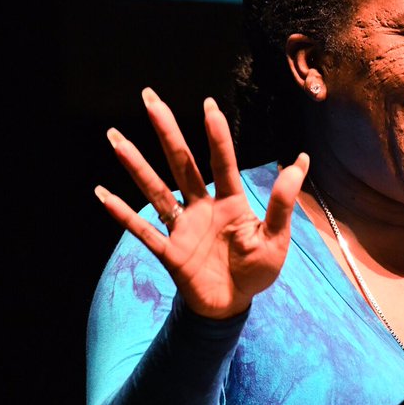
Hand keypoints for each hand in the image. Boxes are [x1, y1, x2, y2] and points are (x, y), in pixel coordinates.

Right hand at [95, 88, 308, 318]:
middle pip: (181, 163)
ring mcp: (182, 227)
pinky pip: (142, 229)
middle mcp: (202, 207)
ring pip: (155, 189)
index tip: (208, 104)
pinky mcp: (168, 251)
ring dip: (136, 165)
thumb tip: (302, 160)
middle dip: (167, 132)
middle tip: (150, 98)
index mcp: (230, 202)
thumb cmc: (257, 270)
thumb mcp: (276, 237)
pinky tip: (101, 193)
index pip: (222, 162)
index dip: (216, 135)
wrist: (233, 306)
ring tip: (115, 138)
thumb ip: (282, 202)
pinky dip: (121, 213)